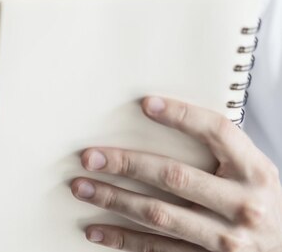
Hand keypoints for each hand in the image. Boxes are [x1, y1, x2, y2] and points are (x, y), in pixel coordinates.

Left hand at [71, 97, 281, 250]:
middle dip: (127, 164)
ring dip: (113, 200)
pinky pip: (156, 249)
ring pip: (158, 215)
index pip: (217, 132)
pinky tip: (95, 229)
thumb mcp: (252, 172)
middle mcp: (241, 204)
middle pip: (175, 176)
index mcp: (254, 171)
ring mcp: (224, 239)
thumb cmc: (259, 202)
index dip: (181, 115)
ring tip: (82, 187)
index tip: (146, 104)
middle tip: (91, 157)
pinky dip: (121, 238)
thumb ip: (220, 150)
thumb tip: (161, 116)